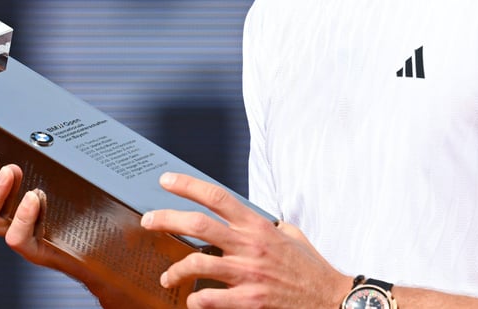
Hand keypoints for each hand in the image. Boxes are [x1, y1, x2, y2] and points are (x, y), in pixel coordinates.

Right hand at [0, 158, 98, 288]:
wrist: (97, 242)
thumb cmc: (67, 202)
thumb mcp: (46, 173)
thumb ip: (24, 157)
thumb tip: (0, 138)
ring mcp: (12, 234)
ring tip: (12, 171)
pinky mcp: (32, 248)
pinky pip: (16, 237)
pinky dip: (22, 216)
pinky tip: (34, 197)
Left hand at [142, 172, 347, 308]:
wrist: (329, 298)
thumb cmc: (309, 268)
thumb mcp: (290, 235)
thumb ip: (265, 226)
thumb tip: (248, 218)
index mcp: (258, 226)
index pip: (217, 197)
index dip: (187, 185)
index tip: (166, 181)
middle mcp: (250, 246)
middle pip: (198, 224)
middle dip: (166, 219)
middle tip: (148, 220)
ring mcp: (248, 274)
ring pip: (197, 264)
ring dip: (174, 270)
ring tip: (167, 276)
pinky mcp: (249, 300)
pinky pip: (210, 298)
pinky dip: (196, 300)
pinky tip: (193, 300)